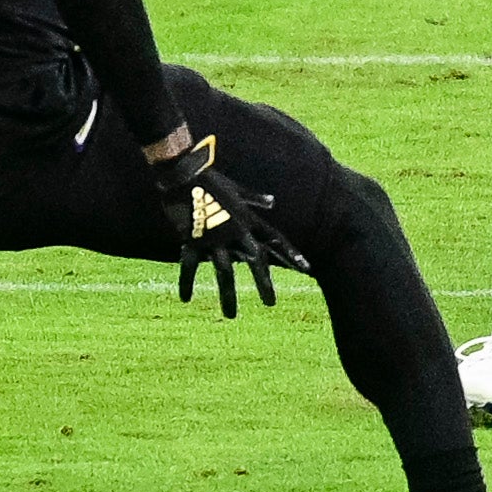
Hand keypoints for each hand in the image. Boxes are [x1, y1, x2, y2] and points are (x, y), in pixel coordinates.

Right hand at [149, 135, 309, 318]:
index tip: (308, 269)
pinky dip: (187, 282)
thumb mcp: (238, 190)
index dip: (291, 254)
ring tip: (231, 316)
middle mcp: (236, 231)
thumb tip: (272, 201)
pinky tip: (186, 299)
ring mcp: (215, 238)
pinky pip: (190, 266)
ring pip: (225, 271)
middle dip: (264, 283)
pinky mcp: (193, 240)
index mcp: (248, 220)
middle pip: (255, 261)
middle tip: (271, 303)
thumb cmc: (211, 180)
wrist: (183, 175)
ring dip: (228, 295)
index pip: (275, 239)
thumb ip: (255, 199)